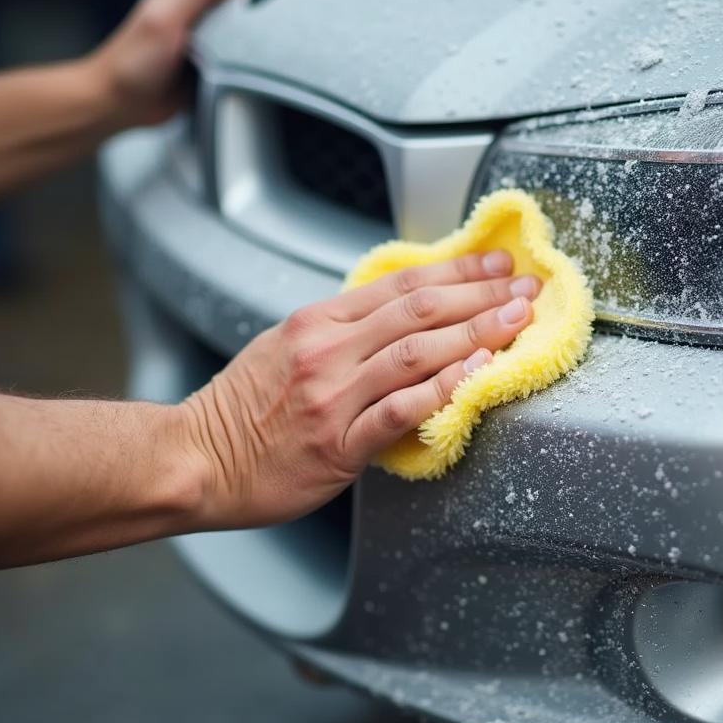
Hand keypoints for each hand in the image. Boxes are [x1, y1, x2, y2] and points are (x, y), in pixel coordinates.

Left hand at [87, 0, 289, 128]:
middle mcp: (200, 12)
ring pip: (246, 20)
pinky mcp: (211, 69)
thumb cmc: (134, 60)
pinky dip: (263, 49)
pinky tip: (280, 50)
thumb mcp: (167, 18)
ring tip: (301, 3)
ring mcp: (206, 40)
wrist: (119, 104)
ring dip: (271, 10)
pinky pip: (244, 56)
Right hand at [178, 251, 539, 527]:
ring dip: (476, 333)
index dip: (458, 269)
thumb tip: (400, 320)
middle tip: (526, 286)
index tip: (497, 262)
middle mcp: (326, 350)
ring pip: (416, 352)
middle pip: (418, 310)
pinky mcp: (337, 444)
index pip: (402, 284)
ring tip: (518, 321)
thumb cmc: (241, 410)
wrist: (196, 460)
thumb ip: (341, 332)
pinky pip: (400, 410)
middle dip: (481, 294)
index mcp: (316, 322)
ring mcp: (332, 396)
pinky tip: (478, 376)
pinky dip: (443, 388)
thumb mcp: (284, 348)